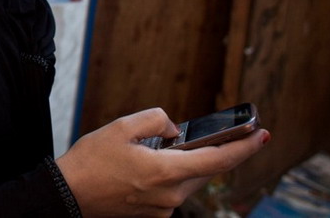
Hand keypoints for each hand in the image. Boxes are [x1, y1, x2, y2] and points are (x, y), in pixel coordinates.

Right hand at [56, 108, 268, 216]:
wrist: (68, 194)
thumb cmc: (91, 161)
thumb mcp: (122, 126)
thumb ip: (156, 120)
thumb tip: (175, 129)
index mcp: (165, 172)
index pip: (218, 159)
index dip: (244, 147)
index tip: (261, 134)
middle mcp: (169, 195)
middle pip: (207, 170)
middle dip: (219, 151)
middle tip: (233, 134)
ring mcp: (162, 208)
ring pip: (189, 180)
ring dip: (190, 162)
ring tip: (171, 146)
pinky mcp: (153, 214)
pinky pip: (173, 189)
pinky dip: (172, 173)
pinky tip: (153, 163)